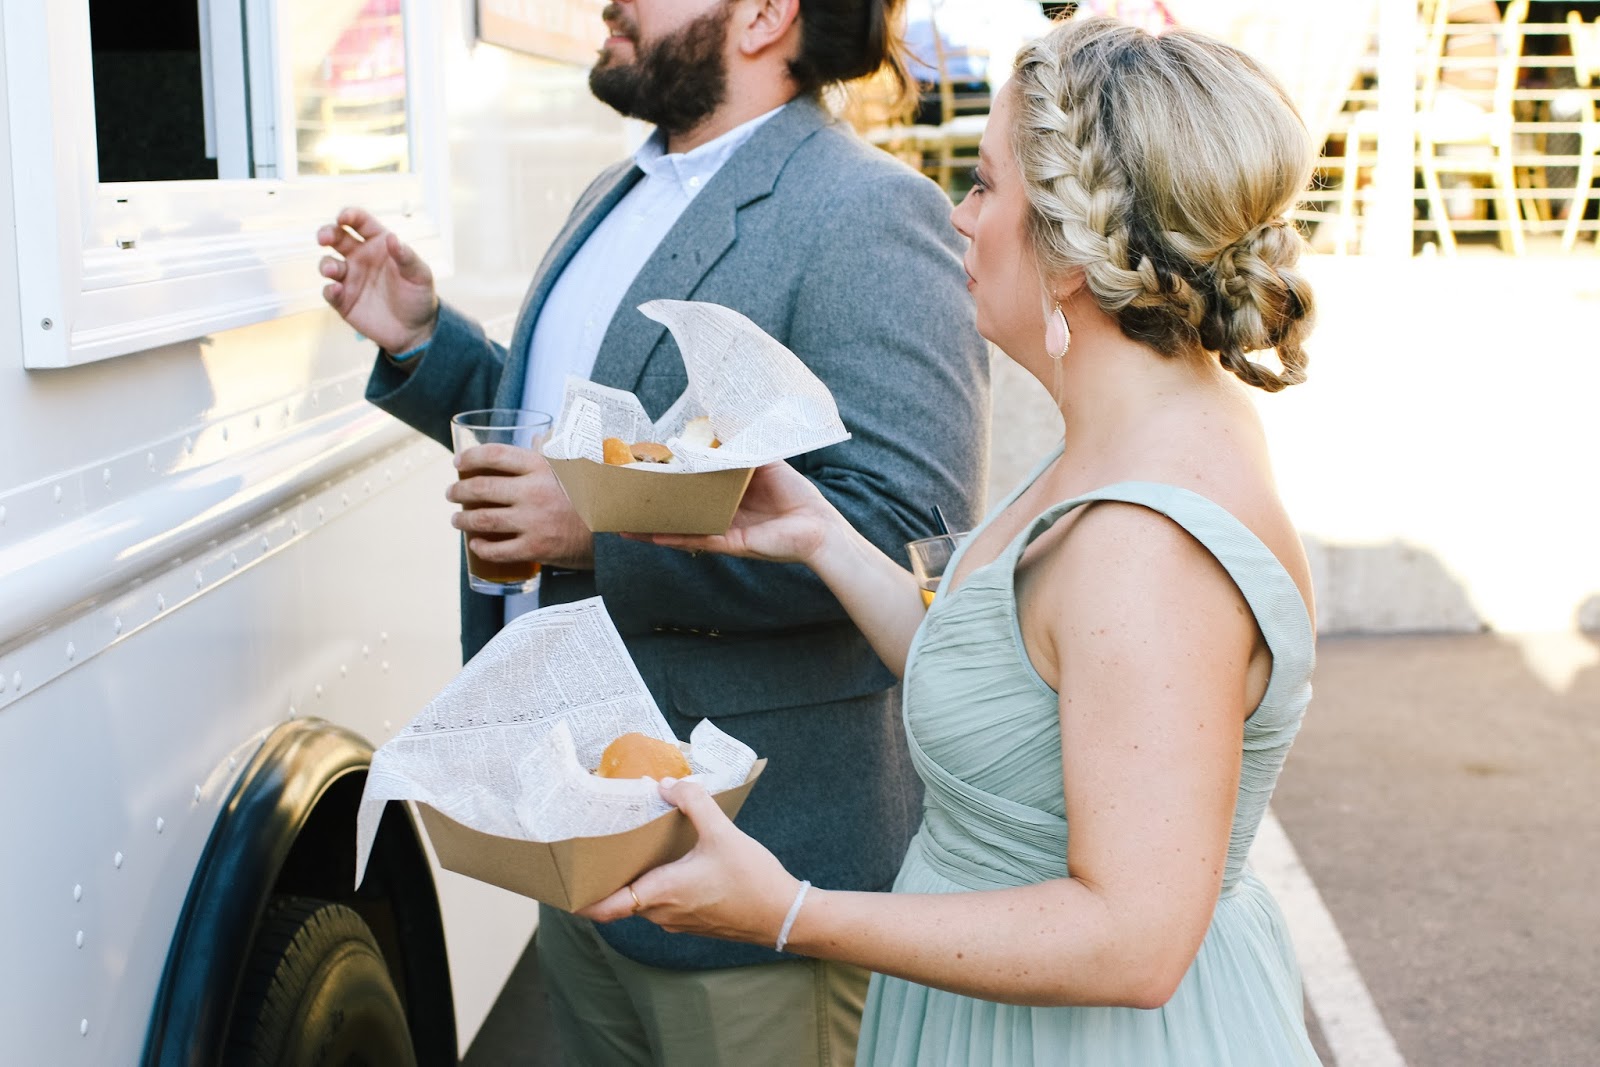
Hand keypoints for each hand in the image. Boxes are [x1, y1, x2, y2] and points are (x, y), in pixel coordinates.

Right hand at [316, 206, 438, 354]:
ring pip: (328, 264)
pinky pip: (329, 292)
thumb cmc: (418, 296)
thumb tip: (392, 238)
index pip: (360, 222)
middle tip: (324, 238)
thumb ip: (406, 256)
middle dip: (327, 233)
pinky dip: (329, 290)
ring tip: (332, 271)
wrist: (415, 330)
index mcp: (378, 244)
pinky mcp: (343, 300)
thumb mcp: (420, 275)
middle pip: (337, 238)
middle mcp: (360, 257)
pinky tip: (337, 290)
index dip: (349, 215)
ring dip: (326, 264)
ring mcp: (350, 278)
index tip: (343, 218)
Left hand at [448, 444, 594, 569]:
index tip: (458, 462)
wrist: (614, 530)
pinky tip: (475, 546)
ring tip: (457, 520)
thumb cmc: (592, 496)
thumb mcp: (574, 468)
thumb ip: (552, 454)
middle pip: (481, 488)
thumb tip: (536, 439)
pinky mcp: (536, 548)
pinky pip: (498, 550)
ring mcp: (534, 522)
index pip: (495, 455)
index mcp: (542, 467)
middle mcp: (534, 492)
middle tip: (452, 493)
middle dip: (459, 490)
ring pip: (484, 520)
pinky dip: (481, 548)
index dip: (471, 457)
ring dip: (463, 520)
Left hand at [579, 778, 801, 947]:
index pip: (604, 907)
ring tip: (635, 846)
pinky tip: (670, 860)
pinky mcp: (694, 922)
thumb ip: (693, 802)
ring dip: (636, 878)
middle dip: (609, 875)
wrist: (785, 916)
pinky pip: (663, 903)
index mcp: (661, 893)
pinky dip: (657, 884)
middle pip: (621, 898)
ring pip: (643, 900)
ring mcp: (678, 921)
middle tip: (599, 845)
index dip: (578, 897)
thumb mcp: (722, 833)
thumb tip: (668, 784)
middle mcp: (662, 913)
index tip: (562, 881)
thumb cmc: (752, 880)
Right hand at [633, 461, 839, 564]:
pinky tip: (653, 536)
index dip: (669, 483)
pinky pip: (699, 540)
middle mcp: (721, 513)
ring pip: (681, 529)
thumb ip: (740, 448)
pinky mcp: (731, 543)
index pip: (692, 489)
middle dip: (653, 509)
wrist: (818, 524)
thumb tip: (718, 427)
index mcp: (727, 494)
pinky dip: (676, 538)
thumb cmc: (796, 493)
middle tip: (625, 502)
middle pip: (680, 511)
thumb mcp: (765, 462)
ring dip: (653, 529)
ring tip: (626, 526)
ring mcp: (723, 530)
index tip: (645, 475)